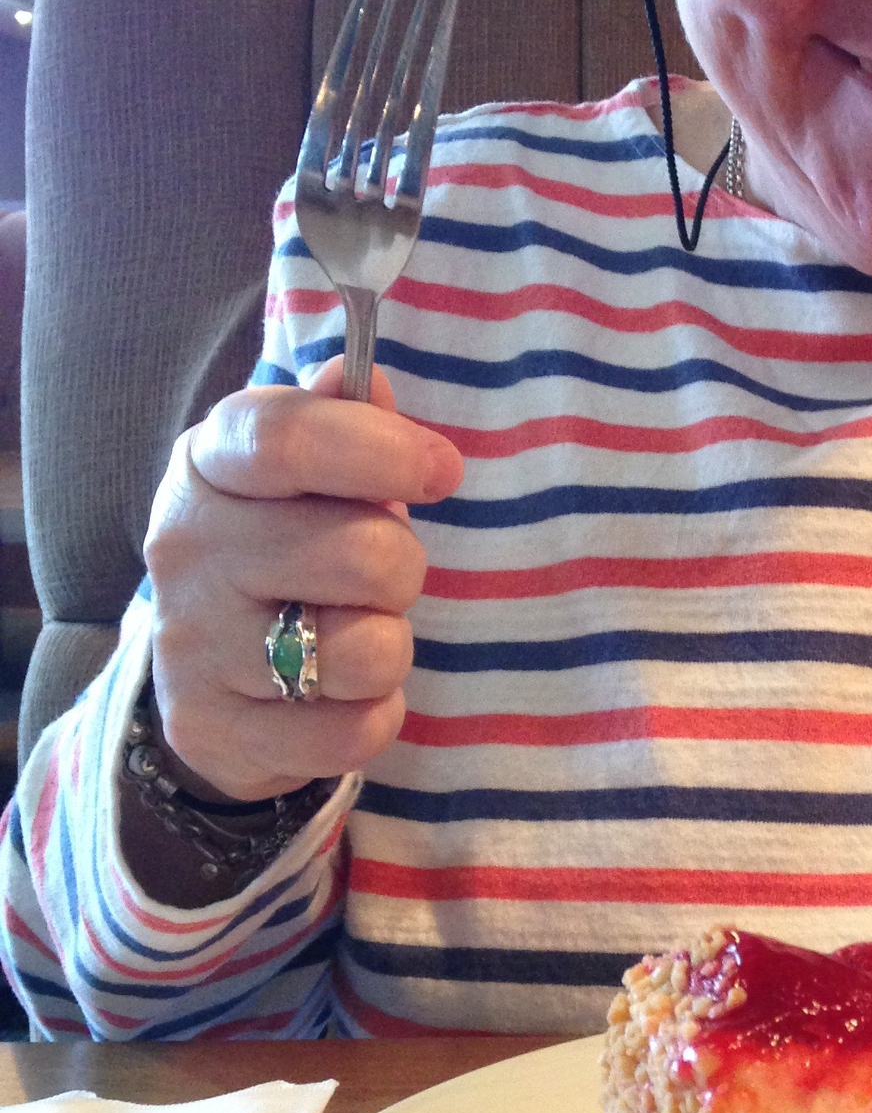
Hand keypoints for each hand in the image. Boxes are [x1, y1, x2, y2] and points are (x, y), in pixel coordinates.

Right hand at [142, 359, 462, 801]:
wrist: (210, 677)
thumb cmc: (285, 548)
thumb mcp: (307, 475)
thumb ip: (347, 424)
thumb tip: (369, 380)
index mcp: (210, 464)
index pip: (288, 438)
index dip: (382, 451)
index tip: (443, 471)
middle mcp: (187, 548)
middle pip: (362, 553)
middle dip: (404, 566)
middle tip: (379, 577)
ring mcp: (194, 645)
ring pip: (367, 650)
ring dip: (390, 646)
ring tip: (353, 635)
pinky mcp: (213, 730)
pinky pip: (354, 731)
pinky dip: (373, 716)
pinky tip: (339, 696)